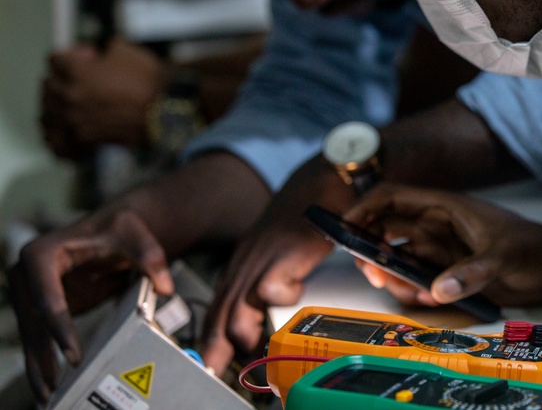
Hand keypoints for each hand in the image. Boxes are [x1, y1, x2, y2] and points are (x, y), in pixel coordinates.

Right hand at [9, 208, 172, 402]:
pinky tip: (50, 379)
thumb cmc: (121, 228)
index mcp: (42, 253)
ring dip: (36, 363)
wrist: (114, 228)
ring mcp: (31, 291)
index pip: (47, 296)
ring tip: (47, 393)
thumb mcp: (135, 236)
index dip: (58, 327)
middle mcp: (28, 273)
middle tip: (54, 386)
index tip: (72, 354)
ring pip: (30, 333)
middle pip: (31, 321)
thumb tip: (165, 286)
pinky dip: (43, 357)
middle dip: (42, 354)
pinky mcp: (41, 306)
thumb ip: (150, 257)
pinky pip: (39, 335)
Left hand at [40, 38, 165, 155]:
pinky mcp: (84, 139)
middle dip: (61, 78)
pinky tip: (61, 133)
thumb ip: (106, 49)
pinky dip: (55, 138)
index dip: (71, 56)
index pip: (55, 60)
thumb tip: (103, 52)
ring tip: (66, 106)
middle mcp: (70, 96)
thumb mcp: (127, 51)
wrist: (168, 111)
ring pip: (46, 113)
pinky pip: (56, 142)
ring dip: (55, 106)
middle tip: (78, 80)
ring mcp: (75, 120)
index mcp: (77, 72)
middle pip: (47, 85)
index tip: (85, 58)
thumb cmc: (150, 80)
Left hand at [200, 155, 354, 373]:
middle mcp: (248, 259)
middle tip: (214, 367)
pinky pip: (268, 290)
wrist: (330, 175)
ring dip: (244, 333)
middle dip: (216, 344)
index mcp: (246, 258)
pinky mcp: (285, 254)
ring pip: (237, 308)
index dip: (212, 330)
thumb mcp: (284, 243)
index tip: (211, 354)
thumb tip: (276, 299)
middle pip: (220, 310)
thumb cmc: (314, 207)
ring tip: (255, 347)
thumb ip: (278, 269)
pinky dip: (280, 299)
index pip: (219, 301)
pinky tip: (295, 294)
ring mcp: (264, 256)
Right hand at [344, 185, 541, 307]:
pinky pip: (414, 281)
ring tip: (412, 291)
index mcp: (443, 207)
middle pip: (383, 231)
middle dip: (371, 252)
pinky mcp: (444, 273)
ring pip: (396, 260)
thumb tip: (437, 289)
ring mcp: (437, 251)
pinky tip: (430, 297)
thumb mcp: (503, 256)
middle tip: (375, 274)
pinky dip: (412, 291)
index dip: (363, 210)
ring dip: (393, 277)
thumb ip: (470, 272)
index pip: (390, 198)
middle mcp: (434, 227)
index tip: (345, 231)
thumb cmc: (532, 247)